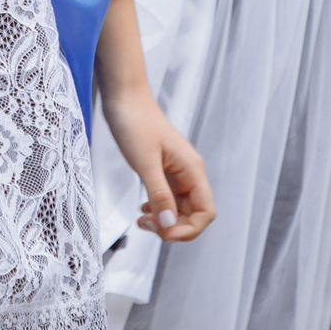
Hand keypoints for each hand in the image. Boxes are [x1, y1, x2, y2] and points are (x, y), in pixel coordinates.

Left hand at [100, 86, 213, 243]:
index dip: (189, 229)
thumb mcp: (145, 162)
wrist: (124, 96)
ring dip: (165, 220)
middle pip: (195, 213)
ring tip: (141, 220)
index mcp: (193, 169)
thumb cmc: (135, 123)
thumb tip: (170, 225)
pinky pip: (168, 197)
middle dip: (174, 227)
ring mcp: (177, 172)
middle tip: (146, 225)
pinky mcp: (163, 169)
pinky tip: (144, 210)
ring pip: (180, 208)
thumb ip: (159, 194)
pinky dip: (159, 208)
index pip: (206, 212)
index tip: (163, 233)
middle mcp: (190, 172)